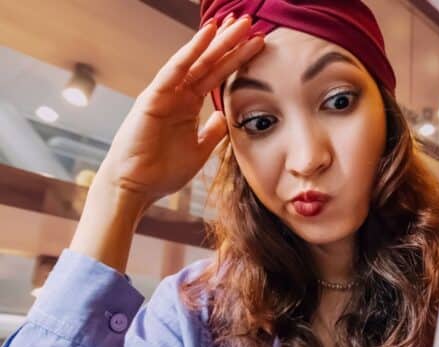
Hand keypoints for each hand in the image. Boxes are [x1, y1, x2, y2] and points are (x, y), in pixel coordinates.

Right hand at [93, 13, 263, 207]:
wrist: (137, 188)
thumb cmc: (162, 172)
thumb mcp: (199, 151)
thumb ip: (213, 132)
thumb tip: (225, 116)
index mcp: (188, 105)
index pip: (217, 76)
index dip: (236, 59)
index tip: (257, 44)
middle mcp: (178, 94)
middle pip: (210, 63)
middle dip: (230, 43)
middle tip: (251, 23)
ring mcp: (165, 93)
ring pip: (196, 61)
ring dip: (217, 41)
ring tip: (237, 23)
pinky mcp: (153, 97)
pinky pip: (176, 69)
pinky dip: (192, 50)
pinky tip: (208, 34)